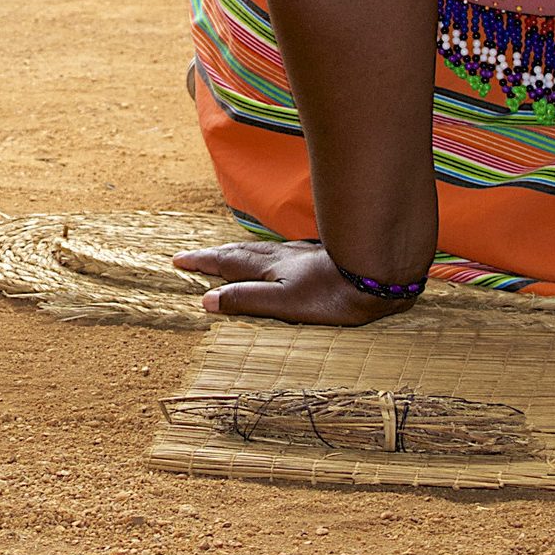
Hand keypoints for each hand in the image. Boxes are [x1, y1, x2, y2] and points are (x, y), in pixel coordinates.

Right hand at [171, 239, 416, 326]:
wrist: (376, 275)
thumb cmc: (332, 295)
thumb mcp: (283, 304)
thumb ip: (246, 300)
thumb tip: (207, 300)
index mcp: (267, 268)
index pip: (225, 263)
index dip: (202, 262)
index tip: (179, 261)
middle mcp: (279, 257)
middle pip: (238, 252)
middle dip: (213, 255)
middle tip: (191, 256)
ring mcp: (298, 254)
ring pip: (257, 249)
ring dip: (235, 252)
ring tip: (222, 255)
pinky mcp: (317, 256)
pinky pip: (277, 251)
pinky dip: (261, 253)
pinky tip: (272, 257)